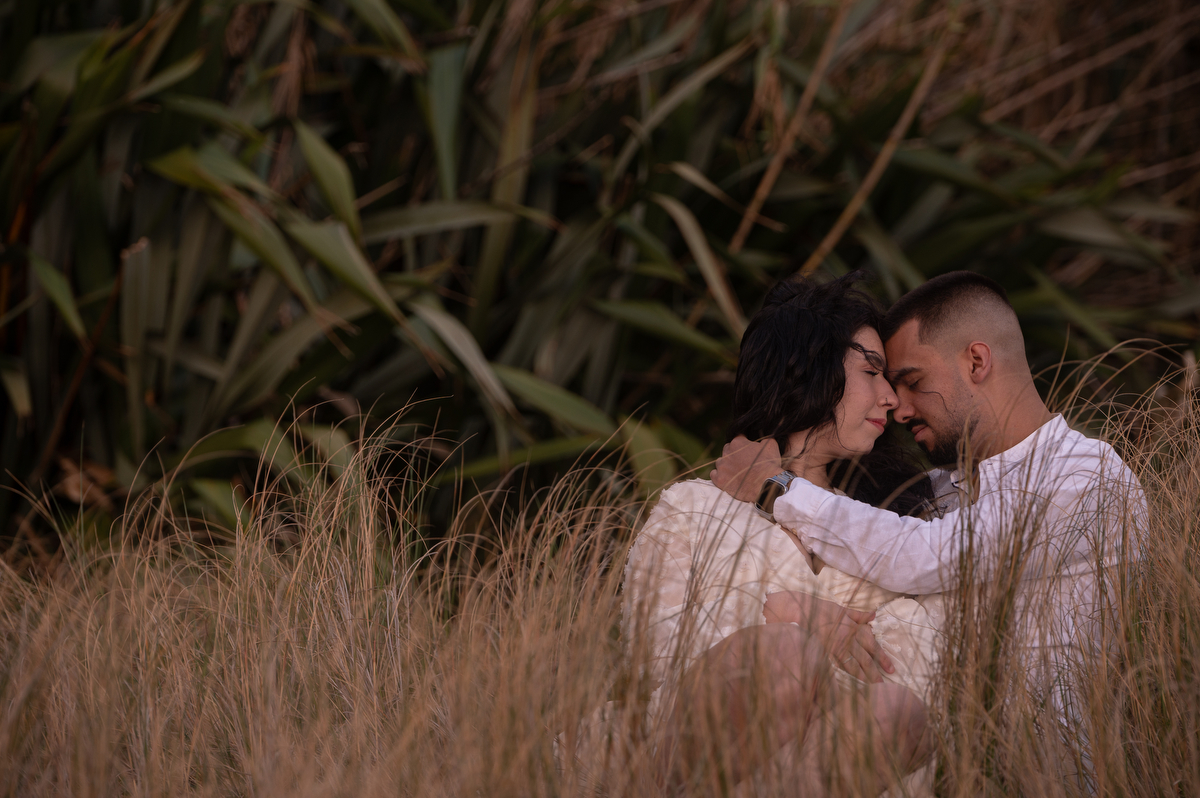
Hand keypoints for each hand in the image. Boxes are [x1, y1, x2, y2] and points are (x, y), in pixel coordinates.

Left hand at [710, 436, 783, 501]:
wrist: (765, 485)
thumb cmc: (769, 465)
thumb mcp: (771, 446)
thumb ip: (765, 438)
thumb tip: (764, 436)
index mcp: (737, 442)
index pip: (738, 437)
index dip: (744, 442)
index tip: (748, 448)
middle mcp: (726, 452)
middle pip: (728, 449)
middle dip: (734, 453)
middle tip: (743, 461)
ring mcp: (722, 466)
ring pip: (720, 462)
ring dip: (726, 464)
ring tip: (736, 471)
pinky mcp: (719, 479)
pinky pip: (714, 474)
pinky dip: (719, 475)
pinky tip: (727, 477)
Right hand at [763, 593, 893, 682]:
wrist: (804, 609)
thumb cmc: (823, 608)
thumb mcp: (843, 609)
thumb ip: (860, 615)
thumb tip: (874, 615)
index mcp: (854, 629)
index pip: (872, 646)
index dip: (883, 658)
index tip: (891, 670)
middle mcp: (847, 639)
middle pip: (864, 659)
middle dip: (875, 673)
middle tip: (883, 685)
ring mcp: (835, 647)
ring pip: (852, 665)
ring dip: (862, 677)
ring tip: (870, 688)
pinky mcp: (825, 651)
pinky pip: (837, 665)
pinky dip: (845, 674)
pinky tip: (850, 683)